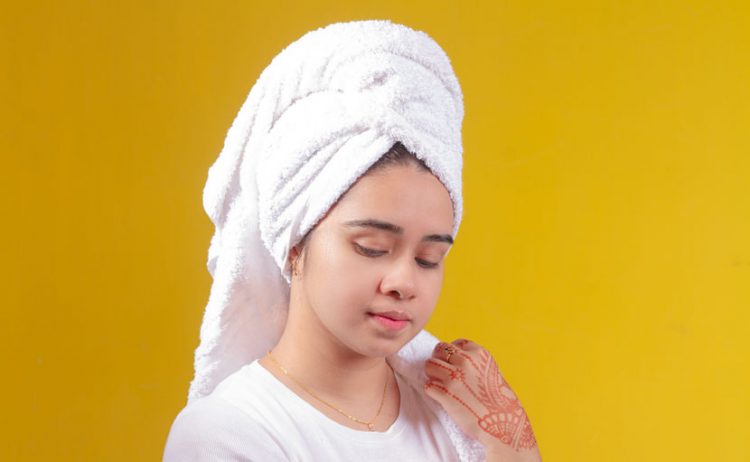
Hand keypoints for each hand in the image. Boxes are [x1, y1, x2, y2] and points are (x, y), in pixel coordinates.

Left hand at [423, 339, 540, 459]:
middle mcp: (466, 361)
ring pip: (429, 365)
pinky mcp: (444, 393)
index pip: (455, 343)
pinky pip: (428, 385)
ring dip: (432, 375)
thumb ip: (475, 362)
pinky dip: (432, 392)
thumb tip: (455, 356)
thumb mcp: (491, 372)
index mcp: (479, 353)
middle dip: (439, 361)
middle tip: (444, 375)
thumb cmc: (499, 401)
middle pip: (439, 350)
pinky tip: (442, 398)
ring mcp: (454, 376)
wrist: (504, 425)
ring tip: (441, 386)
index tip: (454, 365)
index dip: (451, 354)